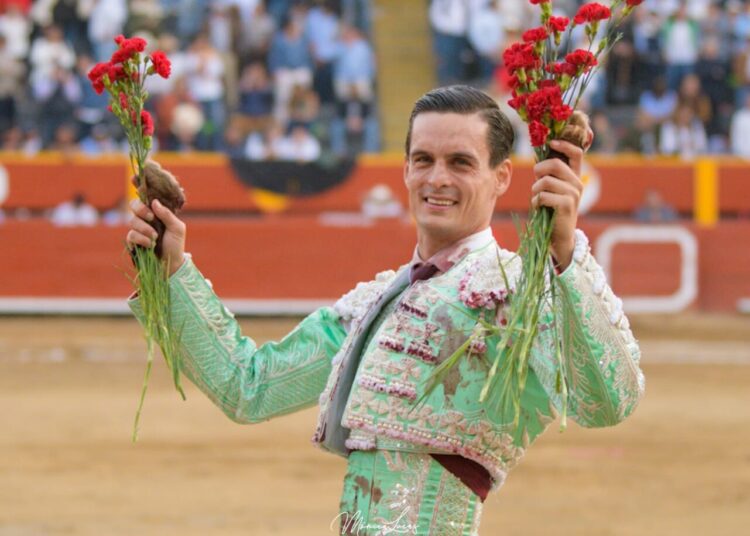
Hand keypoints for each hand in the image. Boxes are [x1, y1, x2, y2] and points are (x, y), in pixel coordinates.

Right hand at [126, 198, 185, 275]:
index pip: (145, 198)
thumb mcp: (177, 228)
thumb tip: (154, 202)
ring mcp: (138, 229)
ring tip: (155, 238)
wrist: (171, 264)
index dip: (141, 193)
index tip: (141, 188)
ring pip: (132, 221)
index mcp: (156, 212)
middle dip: (141, 210)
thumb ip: (167, 215)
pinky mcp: (133, 241)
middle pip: (134, 205)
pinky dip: (141, 239)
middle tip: (151, 218)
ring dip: (145, 229)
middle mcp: (145, 218)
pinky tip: (150, 245)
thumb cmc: (176, 245)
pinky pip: (131, 235)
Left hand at [530, 138, 586, 270]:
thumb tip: (538, 163)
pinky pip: (543, 195)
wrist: (560, 237)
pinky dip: (535, 202)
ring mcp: (574, 194)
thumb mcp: (552, 190)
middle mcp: (578, 183)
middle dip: (538, 171)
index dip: (564, 144)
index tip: (552, 142)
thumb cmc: (552, 211)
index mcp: (575, 176)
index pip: (576, 153)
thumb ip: (549, 176)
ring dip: (535, 190)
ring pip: (545, 181)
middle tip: (536, 181)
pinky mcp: (566, 205)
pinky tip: (539, 208)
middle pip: (554, 164)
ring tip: (538, 199)